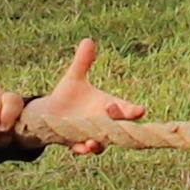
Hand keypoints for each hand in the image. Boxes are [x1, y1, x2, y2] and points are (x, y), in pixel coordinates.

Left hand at [24, 38, 140, 139]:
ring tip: (94, 141)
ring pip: (102, 143)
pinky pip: (83, 149)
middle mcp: (102, 122)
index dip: (133, 110)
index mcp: (107, 106)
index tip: (140, 110)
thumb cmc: (68, 94)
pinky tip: (81, 147)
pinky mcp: (76, 143)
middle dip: (118, 122)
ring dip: (100, 143)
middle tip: (112, 111)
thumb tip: (87, 40)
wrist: (50, 113)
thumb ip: (82, 62)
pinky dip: (83, 149)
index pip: (125, 109)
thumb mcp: (74, 78)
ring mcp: (91, 134)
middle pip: (117, 127)